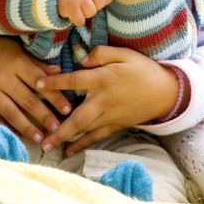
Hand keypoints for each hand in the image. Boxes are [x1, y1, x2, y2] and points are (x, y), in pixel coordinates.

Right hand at [0, 33, 71, 141]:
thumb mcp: (17, 50)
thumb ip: (36, 64)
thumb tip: (59, 71)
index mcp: (16, 63)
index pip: (40, 82)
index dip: (54, 96)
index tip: (67, 109)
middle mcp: (4, 78)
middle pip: (27, 100)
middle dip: (44, 116)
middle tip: (58, 128)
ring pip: (11, 112)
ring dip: (27, 127)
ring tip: (40, 138)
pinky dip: (5, 127)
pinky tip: (16, 136)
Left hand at [36, 46, 179, 153]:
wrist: (166, 92)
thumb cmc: (144, 69)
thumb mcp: (124, 54)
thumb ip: (101, 53)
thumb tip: (81, 59)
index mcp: (103, 80)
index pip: (73, 81)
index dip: (54, 82)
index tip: (37, 85)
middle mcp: (103, 100)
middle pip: (76, 117)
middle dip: (58, 128)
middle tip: (41, 138)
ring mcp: (109, 115)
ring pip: (84, 129)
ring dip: (65, 138)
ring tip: (48, 146)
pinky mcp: (116, 125)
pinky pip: (96, 136)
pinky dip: (82, 144)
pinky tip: (69, 151)